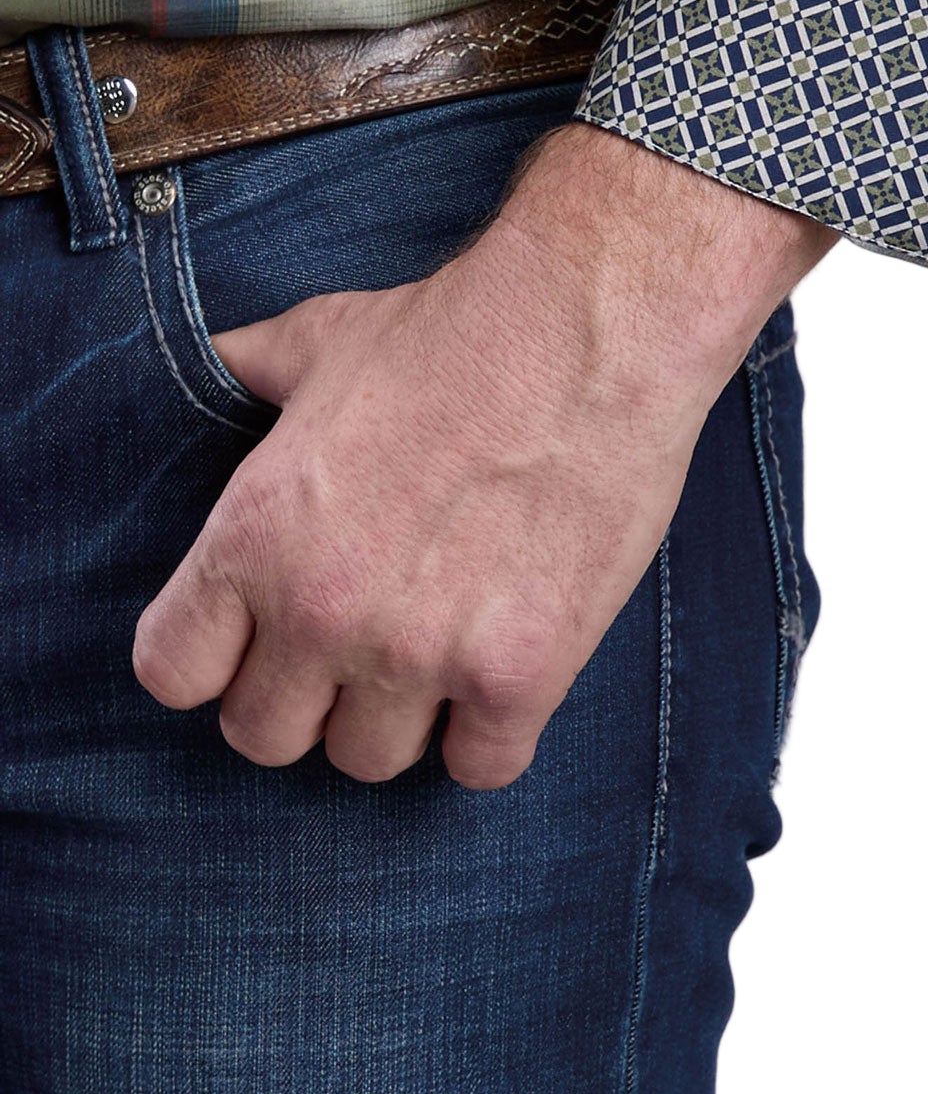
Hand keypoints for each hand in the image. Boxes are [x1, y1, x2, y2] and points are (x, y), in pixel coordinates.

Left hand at [131, 123, 832, 788]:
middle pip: (264, 737)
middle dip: (305, 696)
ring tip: (436, 650)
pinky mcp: (520, 674)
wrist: (588, 328)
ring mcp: (420, 652)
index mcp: (254, 536)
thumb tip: (212, 367)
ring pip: (368, 761)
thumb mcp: (320, 339)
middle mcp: (321, 611)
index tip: (258, 635)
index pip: (172, 673)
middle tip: (355, 645)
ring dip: (399, 715)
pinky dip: (491, 731)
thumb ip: (249, 371)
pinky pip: (478, 766)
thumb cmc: (452, 329)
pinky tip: (505, 670)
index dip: (214, 658)